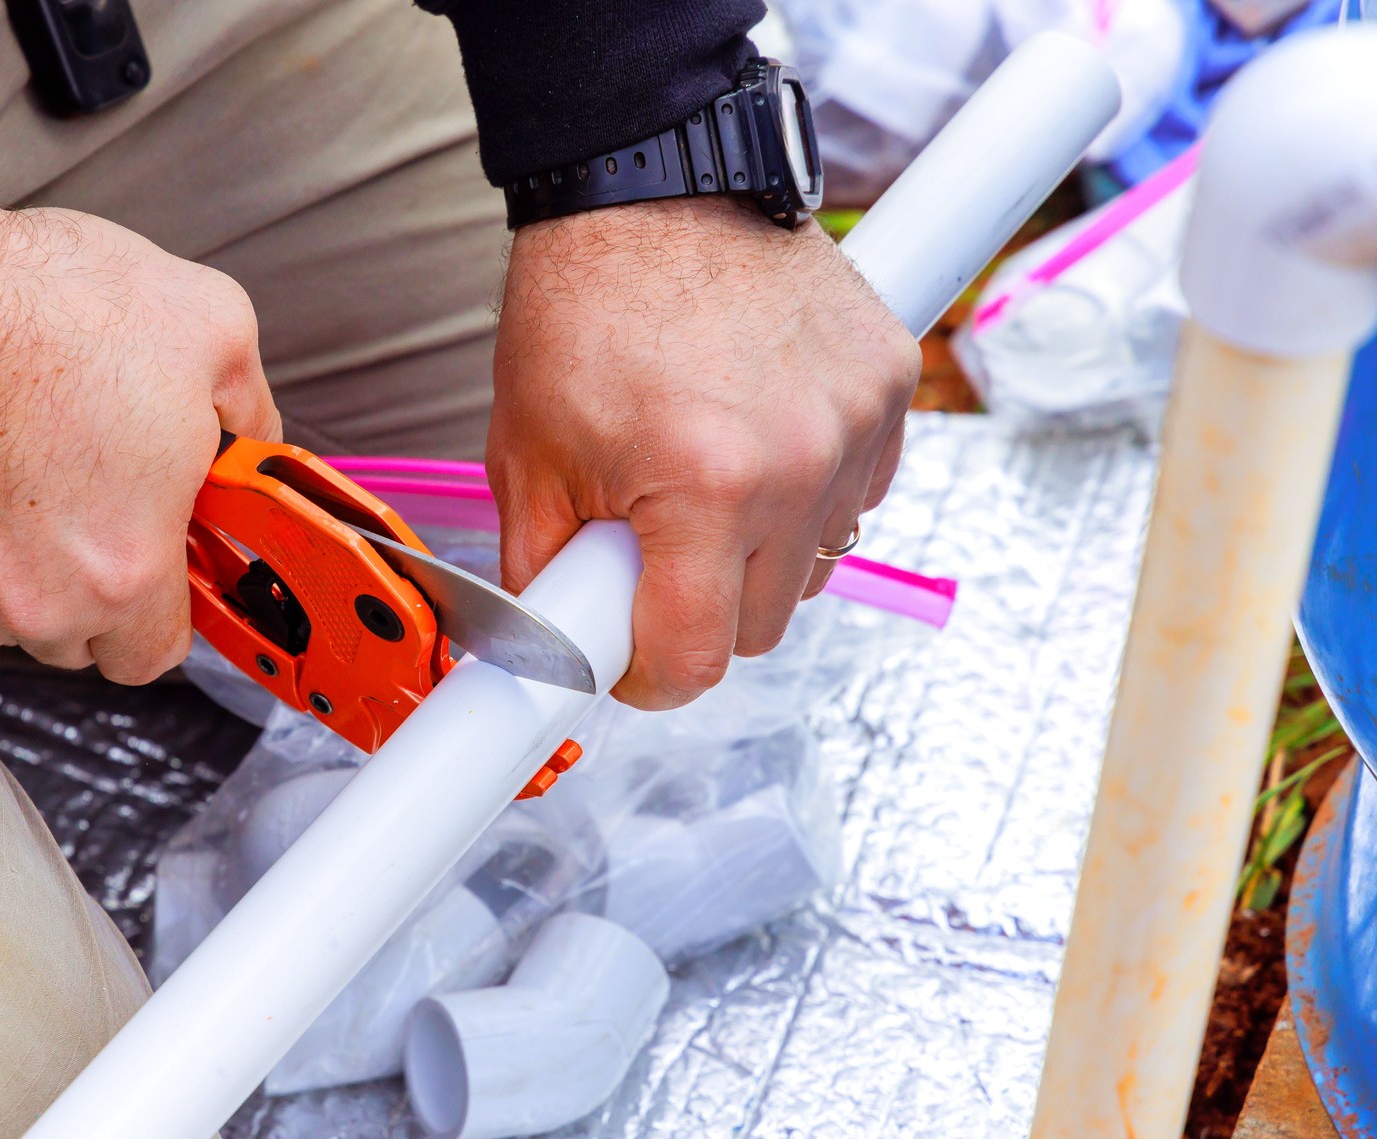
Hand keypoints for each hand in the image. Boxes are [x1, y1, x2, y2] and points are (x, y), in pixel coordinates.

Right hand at [0, 186, 280, 679]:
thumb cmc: (46, 307)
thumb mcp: (210, 327)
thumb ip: (251, 409)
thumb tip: (255, 438)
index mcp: (128, 570)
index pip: (158, 653)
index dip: (170, 606)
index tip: (166, 554)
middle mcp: (43, 605)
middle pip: (86, 640)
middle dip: (103, 587)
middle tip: (103, 503)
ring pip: (16, 615)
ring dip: (32, 570)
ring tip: (35, 474)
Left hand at [488, 198, 918, 709]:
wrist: (649, 186)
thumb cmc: (582, 307)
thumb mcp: (527, 457)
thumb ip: (544, 576)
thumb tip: (557, 655)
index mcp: (702, 488)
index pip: (698, 659)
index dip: (649, 677)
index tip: (629, 662)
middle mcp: (797, 463)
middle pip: (762, 627)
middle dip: (699, 611)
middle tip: (649, 558)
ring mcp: (853, 423)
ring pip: (815, 568)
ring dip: (758, 558)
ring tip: (699, 490)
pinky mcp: (886, 386)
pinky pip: (855, 498)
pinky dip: (806, 496)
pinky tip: (754, 445)